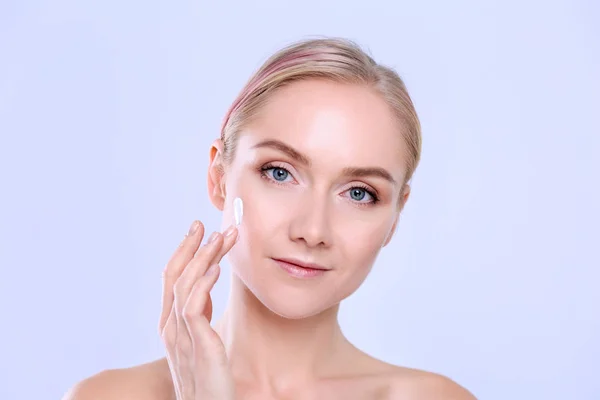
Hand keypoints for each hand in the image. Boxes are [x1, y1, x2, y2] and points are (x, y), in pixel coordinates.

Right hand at [159, 221, 237, 399]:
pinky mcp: (196, 345)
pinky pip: (194, 308)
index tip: (198, 229)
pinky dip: (203, 285)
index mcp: (170, 323)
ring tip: (220, 238)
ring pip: (185, 286)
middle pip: (174, 276)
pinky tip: (216, 268)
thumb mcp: (201, 337)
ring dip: (203, 258)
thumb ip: (200, 312)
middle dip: (190, 247)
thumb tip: (206, 283)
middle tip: (205, 224)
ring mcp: (180, 336)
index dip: (183, 251)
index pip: (171, 278)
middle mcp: (170, 327)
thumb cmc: (208, 376)